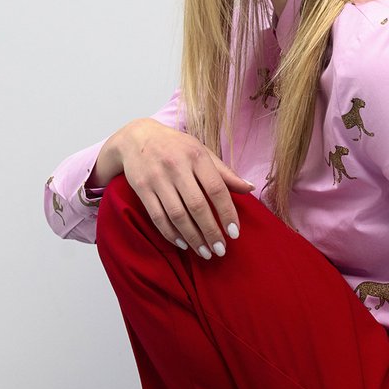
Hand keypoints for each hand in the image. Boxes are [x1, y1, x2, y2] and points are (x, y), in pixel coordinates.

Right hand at [99, 118, 254, 257]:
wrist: (137, 137)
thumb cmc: (177, 147)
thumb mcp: (202, 152)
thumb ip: (225, 173)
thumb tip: (250, 188)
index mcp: (196, 156)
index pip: (216, 189)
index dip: (227, 213)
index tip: (235, 233)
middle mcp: (176, 166)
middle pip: (197, 206)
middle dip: (211, 231)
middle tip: (220, 250)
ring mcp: (157, 178)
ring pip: (177, 215)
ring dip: (193, 237)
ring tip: (205, 252)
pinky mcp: (141, 188)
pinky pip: (157, 216)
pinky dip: (170, 233)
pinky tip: (183, 244)